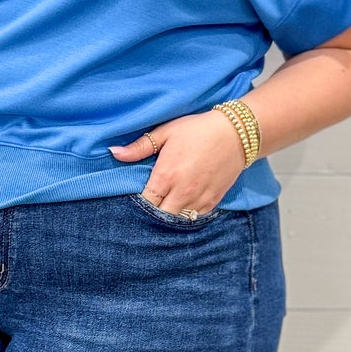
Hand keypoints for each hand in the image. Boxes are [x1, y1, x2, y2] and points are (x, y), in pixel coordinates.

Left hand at [108, 108, 247, 214]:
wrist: (236, 133)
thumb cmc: (197, 130)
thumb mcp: (166, 132)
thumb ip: (139, 147)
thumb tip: (114, 153)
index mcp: (166, 176)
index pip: (145, 203)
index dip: (137, 204)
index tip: (134, 200)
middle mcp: (181, 192)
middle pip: (159, 217)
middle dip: (151, 214)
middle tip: (147, 208)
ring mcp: (198, 199)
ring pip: (177, 221)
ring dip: (168, 218)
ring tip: (162, 210)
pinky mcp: (212, 201)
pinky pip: (194, 219)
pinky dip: (186, 216)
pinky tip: (180, 209)